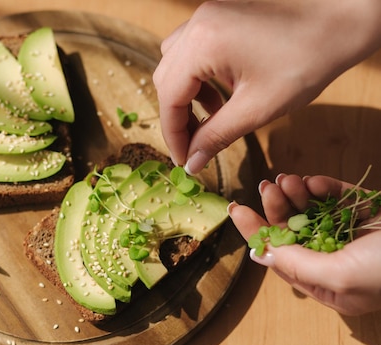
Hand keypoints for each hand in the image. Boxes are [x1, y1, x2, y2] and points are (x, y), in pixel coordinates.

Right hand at [153, 0, 380, 174]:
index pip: (169, 97)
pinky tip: (223, 90)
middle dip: (178, 116)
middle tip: (195, 145)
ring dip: (187, 94)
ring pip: (175, 63)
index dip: (173, 134)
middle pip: (167, 79)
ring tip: (212, 115)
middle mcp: (197, 24)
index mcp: (203, 44)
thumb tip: (193, 162)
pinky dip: (198, 75)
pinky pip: (193, 49)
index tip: (185, 160)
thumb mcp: (258, 107)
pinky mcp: (219, 14)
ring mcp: (206, 15)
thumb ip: (217, 136)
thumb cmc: (308, 59)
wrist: (343, 18)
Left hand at [228, 174, 380, 315]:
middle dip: (276, 209)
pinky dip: (324, 189)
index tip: (236, 210)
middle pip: (294, 232)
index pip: (281, 259)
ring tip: (287, 180)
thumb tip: (260, 253)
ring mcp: (353, 236)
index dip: (256, 234)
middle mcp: (337, 262)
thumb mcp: (341, 276)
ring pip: (313, 212)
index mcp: (329, 287)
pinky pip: (338, 198)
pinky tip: (314, 183)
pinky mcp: (369, 213)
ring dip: (296, 195)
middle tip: (266, 187)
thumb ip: (298, 265)